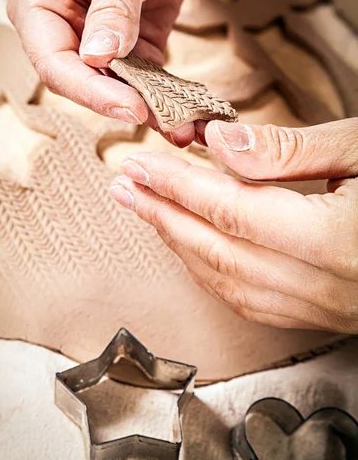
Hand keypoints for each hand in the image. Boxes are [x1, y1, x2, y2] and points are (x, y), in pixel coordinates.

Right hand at [7, 0, 194, 145]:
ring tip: (184, 130)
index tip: (131, 106)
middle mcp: (64, 32)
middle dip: (123, 106)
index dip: (91, 90)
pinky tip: (189, 115)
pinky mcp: (130, 50)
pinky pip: (145, 81)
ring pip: (117, 90)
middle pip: (84, 85)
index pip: (56, 64)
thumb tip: (100, 57)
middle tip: (163, 122)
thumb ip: (113, 7)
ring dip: (150, 111)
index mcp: (40, 6)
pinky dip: (166, 98)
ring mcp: (97, 46)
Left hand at [109, 118, 357, 332]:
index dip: (176, 187)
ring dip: (181, 245)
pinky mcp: (326, 314)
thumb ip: (291, 151)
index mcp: (337, 240)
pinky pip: (251, 301)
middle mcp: (325, 285)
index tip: (138, 167)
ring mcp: (324, 308)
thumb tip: (220, 145)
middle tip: (124, 188)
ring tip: (148, 212)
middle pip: (219, 251)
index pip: (231, 210)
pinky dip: (212, 272)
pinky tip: (195, 248)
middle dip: (163, 217)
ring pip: (228, 282)